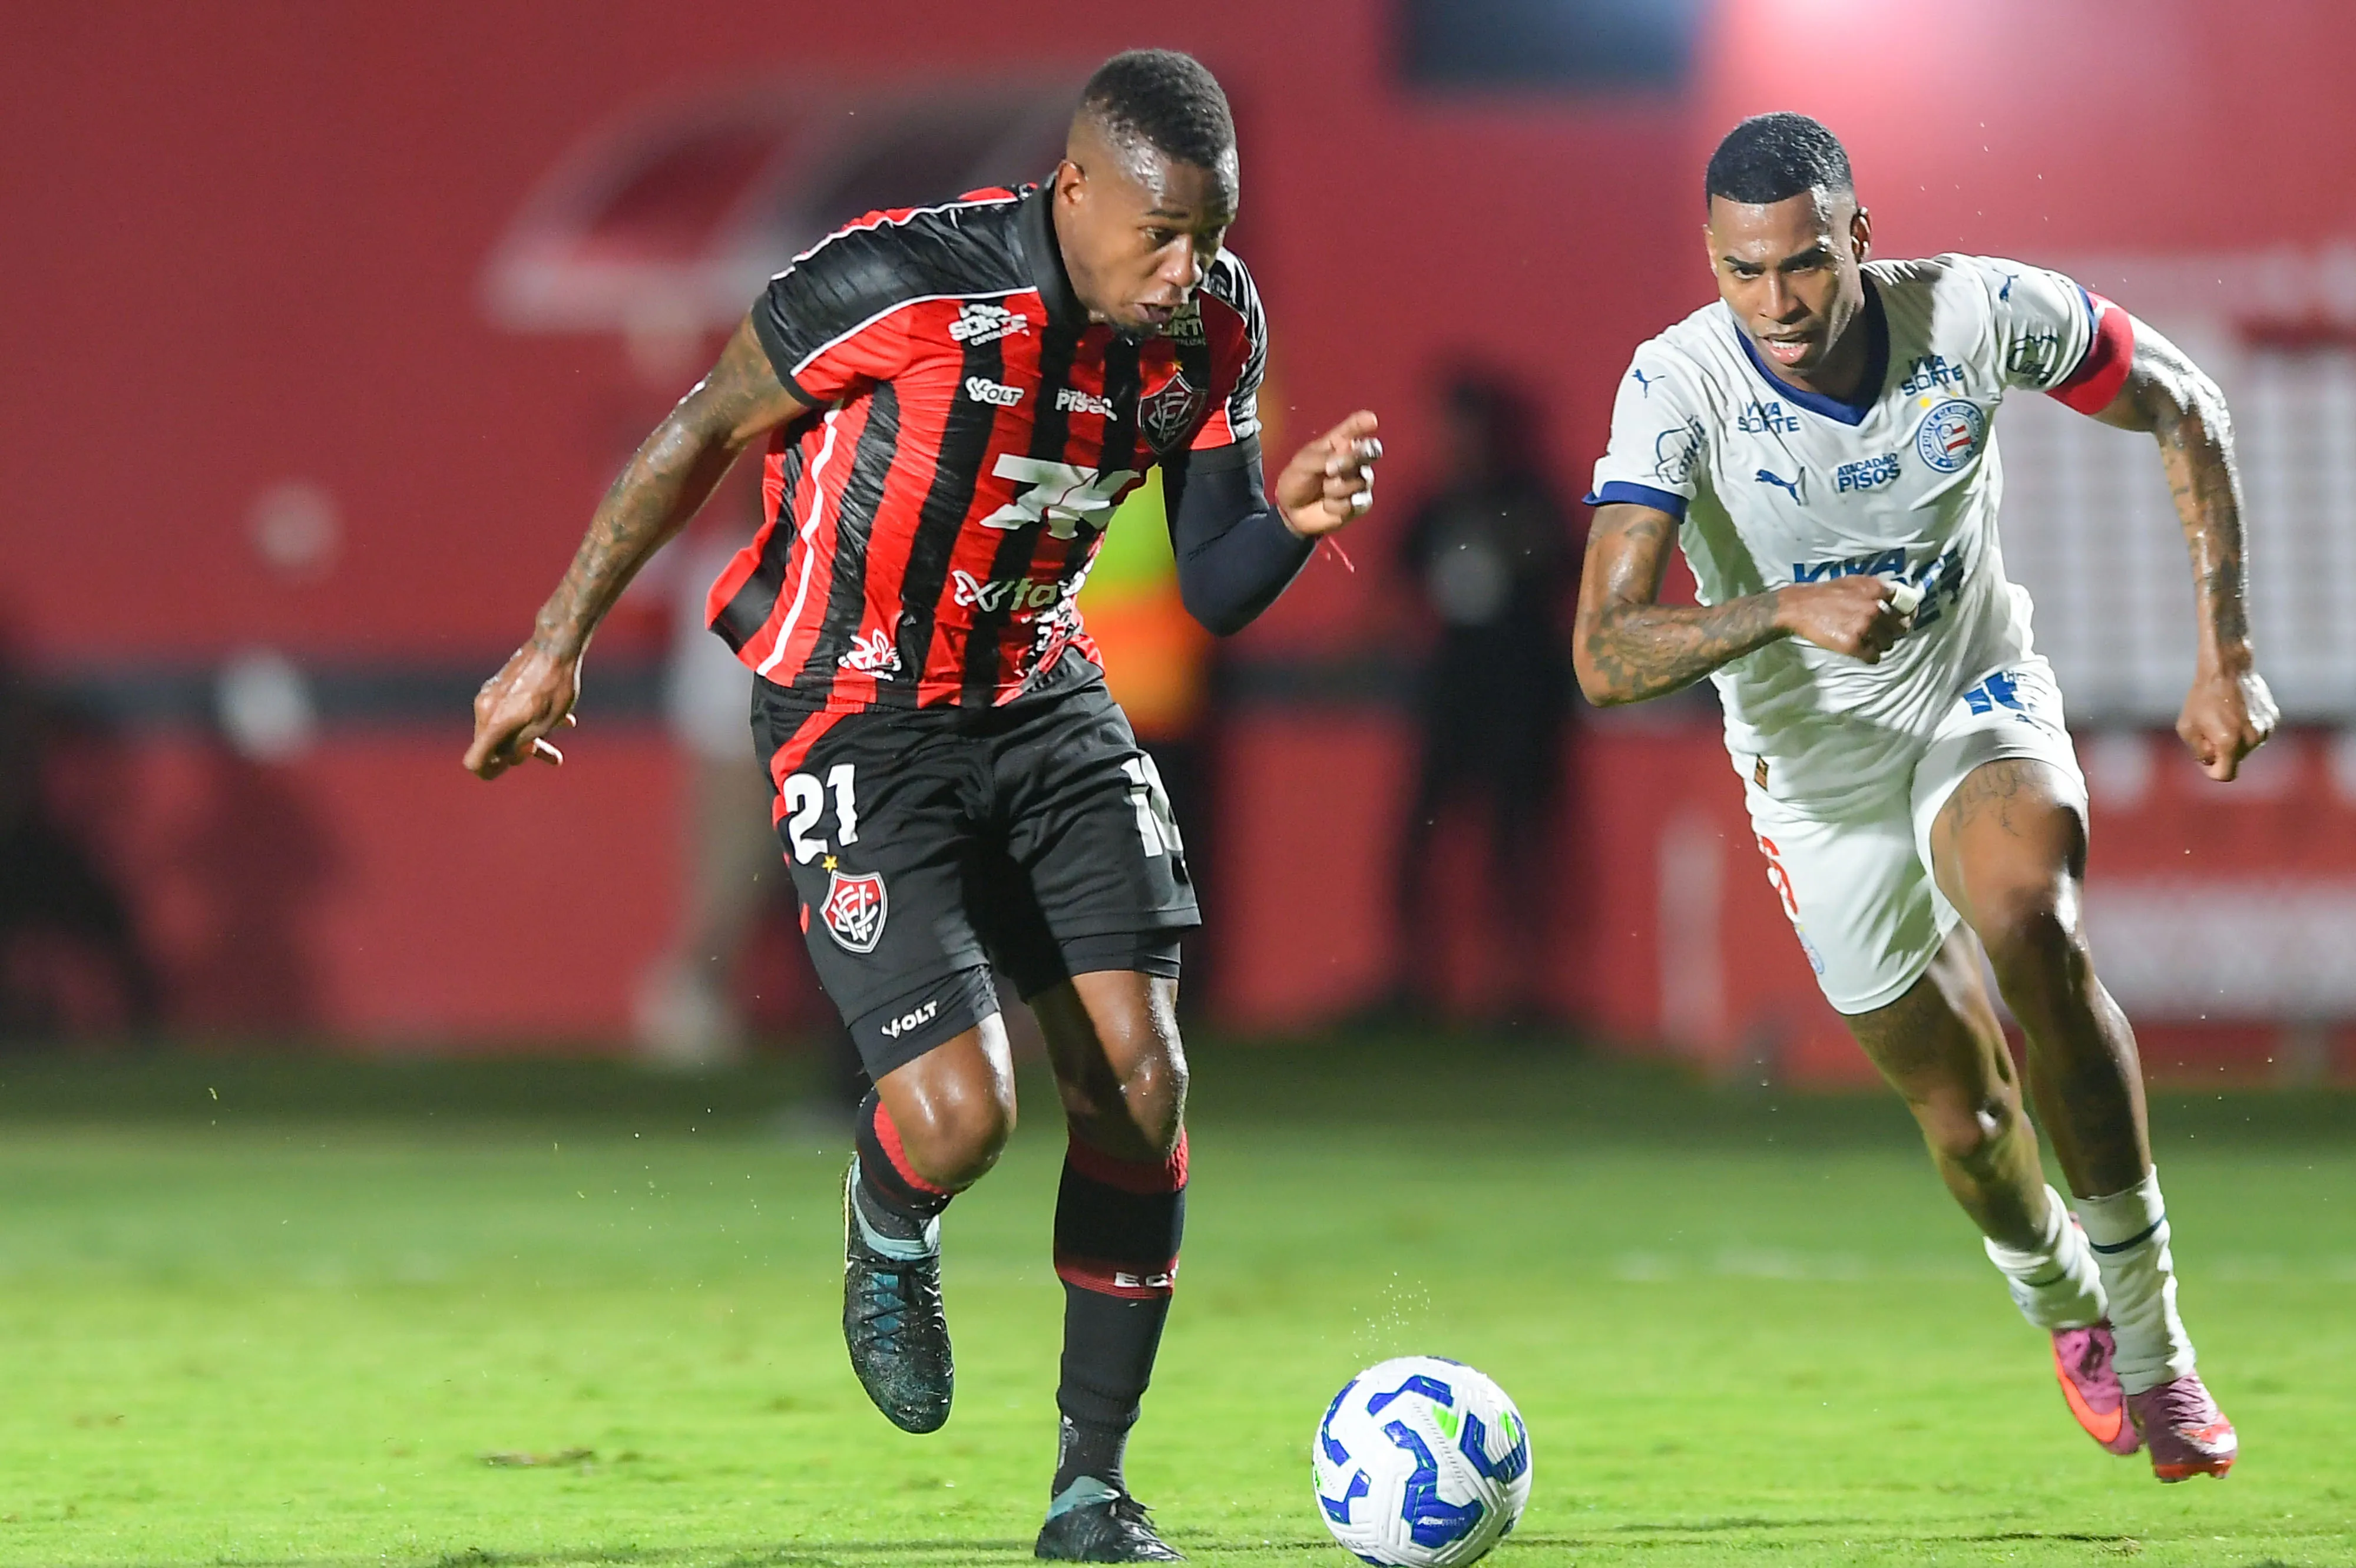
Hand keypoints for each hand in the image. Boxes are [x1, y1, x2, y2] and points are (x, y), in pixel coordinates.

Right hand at [463, 642, 579, 779]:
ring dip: (533, 737)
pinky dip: (531, 718)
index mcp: (494, 723)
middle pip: (493, 745)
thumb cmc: (555, 686)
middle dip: (520, 754)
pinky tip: (565, 719)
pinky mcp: (500, 685)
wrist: (556, 645)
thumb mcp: (544, 725)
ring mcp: (490, 695)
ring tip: (562, 739)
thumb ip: (522, 746)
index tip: (514, 766)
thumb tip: (506, 758)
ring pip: (507, 727)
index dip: (491, 772)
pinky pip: (511, 710)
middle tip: (552, 756)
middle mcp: (485, 709)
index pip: (474, 761)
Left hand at [1273, 410, 1381, 537]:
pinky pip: (1356, 502)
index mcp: (1339, 443)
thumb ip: (1323, 458)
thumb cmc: (1298, 479)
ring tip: (1323, 490)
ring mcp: (1360, 481)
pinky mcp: (1361, 503)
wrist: (1292, 511)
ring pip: (1359, 481)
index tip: (1370, 420)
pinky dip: (1337, 505)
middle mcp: (1355, 459)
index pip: (1353, 429)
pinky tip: (1327, 505)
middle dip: (1356, 457)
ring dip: (1335, 488)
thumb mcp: (1303, 464)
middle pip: (1370, 452)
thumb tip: (1341, 461)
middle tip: (1332, 468)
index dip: (1363, 423)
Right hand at [1773, 577, 1911, 663]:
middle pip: (1899, 628)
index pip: (1906, 605)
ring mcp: (1864, 627)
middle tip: (1883, 634)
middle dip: (1893, 632)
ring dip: (1881, 645)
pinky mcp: (1853, 644)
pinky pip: (1874, 657)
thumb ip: (1875, 588)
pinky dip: (1870, 657)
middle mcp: (1874, 608)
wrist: (1799, 608)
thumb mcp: (1853, 581)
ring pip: (1888, 644)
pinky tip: (1862, 653)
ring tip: (1869, 643)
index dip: (1907, 614)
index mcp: (1876, 590)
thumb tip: (1895, 596)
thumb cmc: (1825, 593)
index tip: (1905, 620)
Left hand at [2178, 660, 2276, 780]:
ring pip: (2246, 747)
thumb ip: (2199, 751)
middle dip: (2220, 751)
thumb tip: (2211, 761)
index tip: (2205, 760)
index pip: (2225, 775)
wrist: (2227, 669)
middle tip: (2209, 728)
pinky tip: (2236, 709)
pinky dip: (2244, 727)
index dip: (2212, 771)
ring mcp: (2266, 729)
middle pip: (2235, 760)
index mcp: (2229, 743)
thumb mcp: (2187, 727)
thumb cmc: (2202, 698)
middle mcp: (2252, 739)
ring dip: (2233, 739)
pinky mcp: (2273, 718)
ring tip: (2222, 716)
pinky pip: (2255, 732)